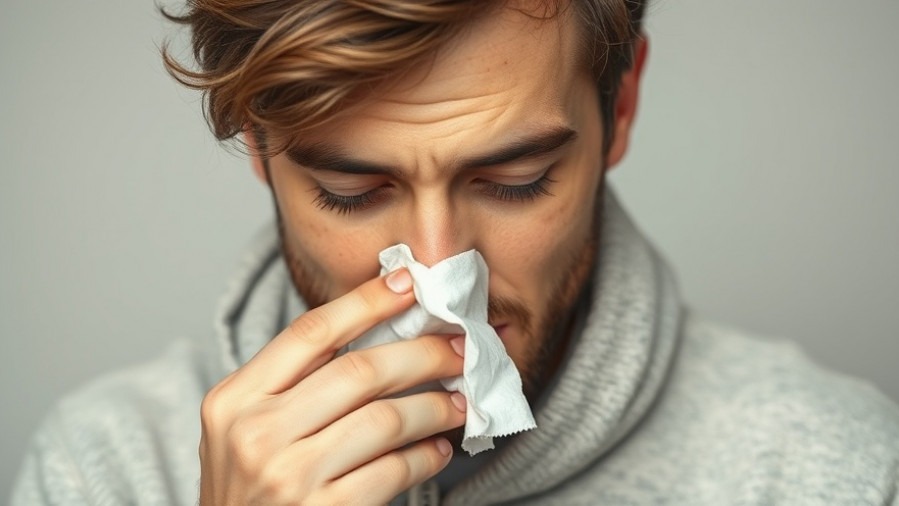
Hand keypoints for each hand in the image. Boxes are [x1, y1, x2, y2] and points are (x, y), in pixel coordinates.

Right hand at [198, 269, 466, 504]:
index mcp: (235, 399)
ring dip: (435, 406)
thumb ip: (293, 386)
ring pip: (385, 419)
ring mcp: (288, 476)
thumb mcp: (246, 429)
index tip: (410, 284)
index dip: (366, 302)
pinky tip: (438, 450)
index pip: (310, 333)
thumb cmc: (248, 492)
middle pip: (358, 371)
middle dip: (421, 353)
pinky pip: (393, 471)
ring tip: (458, 403)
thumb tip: (379, 336)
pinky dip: (426, 456)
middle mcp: (256, 433)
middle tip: (458, 349)